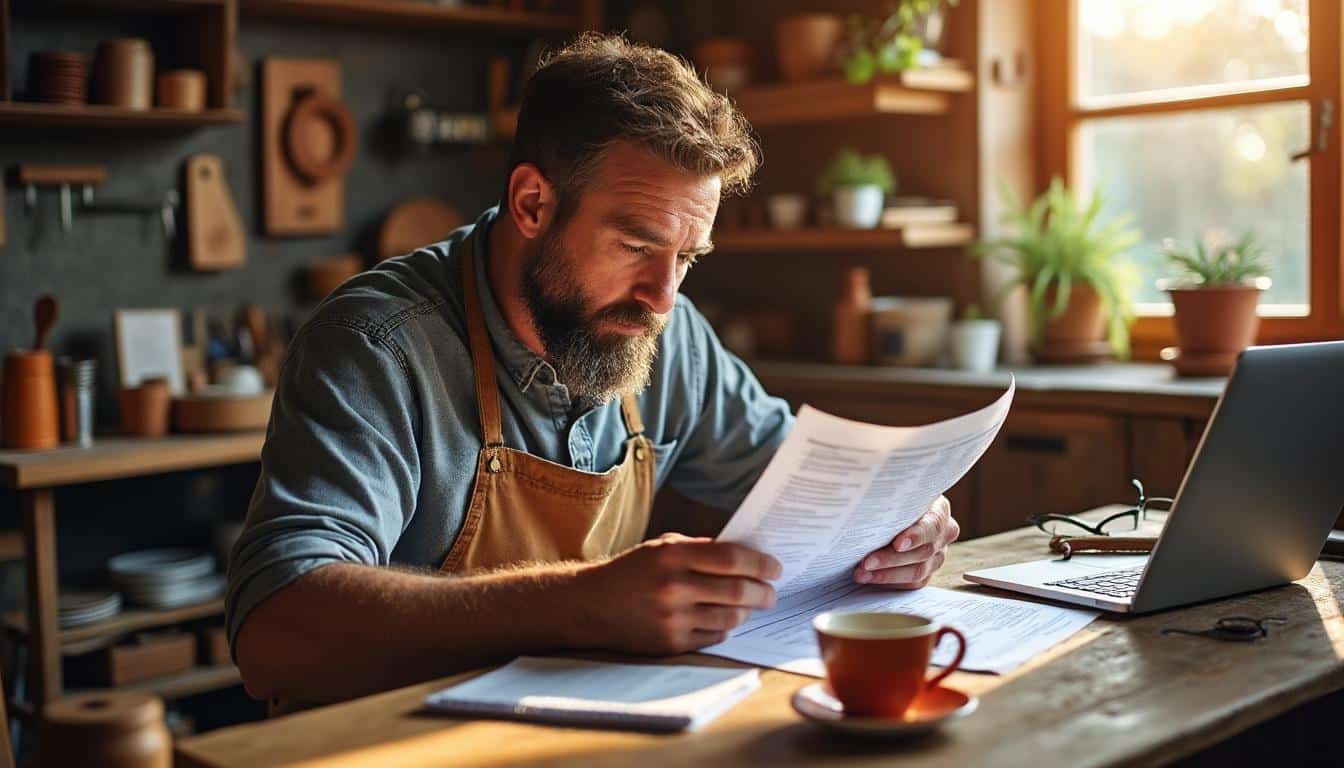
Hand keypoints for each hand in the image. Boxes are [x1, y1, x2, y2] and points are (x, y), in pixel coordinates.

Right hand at [571, 533, 780, 654]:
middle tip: (772, 592)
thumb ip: (701, 548)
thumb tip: (746, 554)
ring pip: (730, 618)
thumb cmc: (632, 571)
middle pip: (737, 591)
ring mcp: (672, 618)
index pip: (732, 558)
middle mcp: (673, 586)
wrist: (591, 605)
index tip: (775, 568)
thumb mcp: (662, 546)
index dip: (760, 563)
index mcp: (672, 554)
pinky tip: (724, 619)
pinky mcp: (671, 643)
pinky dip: (725, 628)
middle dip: (764, 592)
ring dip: (746, 611)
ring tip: (750, 605)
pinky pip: (714, 637)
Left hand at [852, 496, 958, 588]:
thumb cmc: (894, 496)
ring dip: (886, 574)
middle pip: (923, 552)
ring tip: (862, 573)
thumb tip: (862, 482)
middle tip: (866, 562)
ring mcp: (937, 555)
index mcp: (939, 510)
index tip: (897, 544)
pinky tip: (870, 579)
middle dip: (891, 559)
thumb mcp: (894, 488)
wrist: (896, 509)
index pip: (932, 525)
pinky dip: (889, 582)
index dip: (915, 536)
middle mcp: (943, 534)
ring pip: (917, 571)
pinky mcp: (927, 571)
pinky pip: (912, 583)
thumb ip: (887, 489)